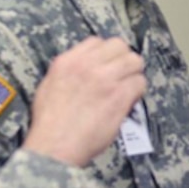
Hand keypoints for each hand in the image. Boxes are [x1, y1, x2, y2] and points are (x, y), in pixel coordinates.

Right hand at [23, 38, 145, 167]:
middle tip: (122, 74)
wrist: (55, 146)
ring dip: (134, 73)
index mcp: (68, 61)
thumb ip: (67, 70)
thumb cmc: (49, 122)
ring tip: (128, 86)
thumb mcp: (48, 85)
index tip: (107, 65)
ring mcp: (106, 79)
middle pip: (120, 46)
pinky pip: (140, 82)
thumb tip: (83, 67)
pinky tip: (129, 100)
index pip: (97, 41)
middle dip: (123, 59)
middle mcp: (88, 65)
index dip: (106, 53)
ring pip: (135, 61)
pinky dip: (138, 90)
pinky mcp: (120, 96)